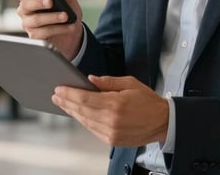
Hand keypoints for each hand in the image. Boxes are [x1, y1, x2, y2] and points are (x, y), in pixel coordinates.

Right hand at [7, 0, 83, 58]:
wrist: (72, 32)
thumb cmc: (66, 12)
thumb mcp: (69, 0)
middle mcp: (25, 10)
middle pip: (25, 5)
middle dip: (38, 2)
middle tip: (50, 1)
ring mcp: (29, 24)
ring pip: (35, 20)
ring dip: (52, 17)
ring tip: (65, 16)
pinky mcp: (35, 36)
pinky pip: (43, 32)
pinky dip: (58, 28)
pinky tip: (69, 26)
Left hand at [52, 75, 168, 146]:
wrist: (163, 122)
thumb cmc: (148, 101)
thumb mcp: (130, 83)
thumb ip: (108, 82)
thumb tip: (89, 79)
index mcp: (116, 103)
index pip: (85, 99)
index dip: (70, 94)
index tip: (59, 89)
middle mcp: (111, 120)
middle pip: (81, 111)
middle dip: (66, 102)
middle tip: (56, 96)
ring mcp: (111, 132)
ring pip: (85, 121)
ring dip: (72, 112)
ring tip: (63, 104)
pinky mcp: (112, 140)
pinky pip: (92, 129)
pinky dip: (83, 120)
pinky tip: (77, 113)